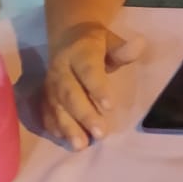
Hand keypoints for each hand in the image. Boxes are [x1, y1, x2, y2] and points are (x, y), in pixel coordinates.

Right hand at [41, 23, 144, 150]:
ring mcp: (50, 84)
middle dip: (84, 115)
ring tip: (80, 145)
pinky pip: (46, 112)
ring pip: (57, 107)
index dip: (98, 88)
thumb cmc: (96, 43)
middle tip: (100, 134)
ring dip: (68, 127)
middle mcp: (61, 70)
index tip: (110, 107)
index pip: (89, 71)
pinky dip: (54, 126)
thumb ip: (122, 49)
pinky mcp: (44, 95)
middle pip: (71, 94)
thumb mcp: (111, 39)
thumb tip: (137, 47)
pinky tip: (64, 139)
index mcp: (80, 53)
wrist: (66, 36)